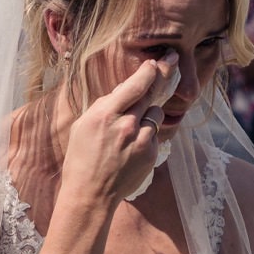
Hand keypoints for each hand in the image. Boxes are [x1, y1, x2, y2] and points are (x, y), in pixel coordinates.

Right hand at [59, 54, 173, 208]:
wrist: (90, 194)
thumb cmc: (81, 158)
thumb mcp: (83, 126)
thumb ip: (104, 106)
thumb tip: (124, 90)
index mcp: (105, 114)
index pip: (134, 85)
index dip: (148, 71)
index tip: (154, 62)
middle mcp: (126, 125)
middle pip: (151, 93)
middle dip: (163, 75)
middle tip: (172, 59)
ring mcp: (141, 141)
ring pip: (156, 113)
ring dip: (149, 113)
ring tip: (133, 126)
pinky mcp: (151, 154)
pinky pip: (155, 134)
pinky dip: (148, 135)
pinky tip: (132, 147)